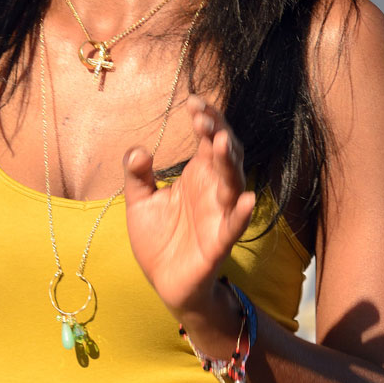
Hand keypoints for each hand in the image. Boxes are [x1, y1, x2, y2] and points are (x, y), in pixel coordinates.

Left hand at [123, 96, 255, 314]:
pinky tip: (247, 199)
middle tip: (204, 118)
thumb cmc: (157, 239)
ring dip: (229, 163)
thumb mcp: (139, 202)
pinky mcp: (219, 242)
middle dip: (218, 133)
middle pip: (224, 155)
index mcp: (198, 175)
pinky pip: (234, 226)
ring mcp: (220, 214)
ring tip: (221, 143)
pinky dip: (242, 213)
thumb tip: (138, 151)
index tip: (193, 101)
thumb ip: (136, 176)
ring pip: (233, 183)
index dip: (206, 119)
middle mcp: (214, 190)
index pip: (208, 140)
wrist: (163, 281)